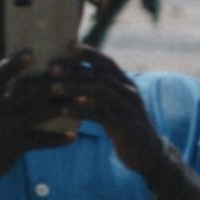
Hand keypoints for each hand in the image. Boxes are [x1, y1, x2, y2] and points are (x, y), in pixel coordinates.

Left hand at [50, 55, 179, 181]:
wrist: (147, 153)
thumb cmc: (124, 126)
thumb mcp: (114, 105)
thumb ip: (99, 92)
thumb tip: (74, 78)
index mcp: (126, 85)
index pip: (107, 63)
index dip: (89, 53)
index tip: (69, 45)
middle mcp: (128, 93)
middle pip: (100, 75)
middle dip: (75, 70)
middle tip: (51, 68)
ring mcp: (127, 108)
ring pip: (99, 92)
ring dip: (75, 88)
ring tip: (53, 88)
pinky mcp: (122, 126)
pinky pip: (99, 115)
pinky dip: (80, 111)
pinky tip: (63, 110)